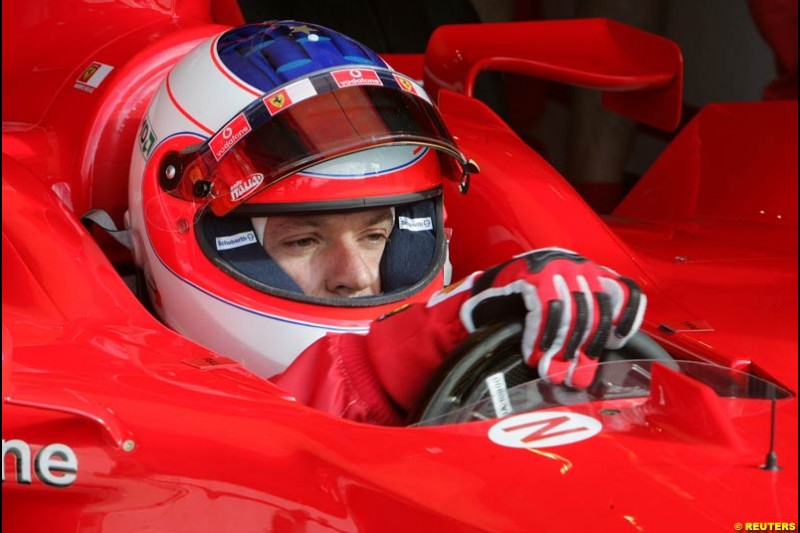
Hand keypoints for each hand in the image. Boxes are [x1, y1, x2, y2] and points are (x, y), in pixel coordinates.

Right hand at [451, 248, 645, 387]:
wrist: (485, 290)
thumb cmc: (524, 303)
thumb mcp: (561, 305)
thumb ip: (584, 317)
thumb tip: (608, 347)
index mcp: (589, 272)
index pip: (623, 291)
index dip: (626, 318)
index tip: (617, 343)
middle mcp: (576, 265)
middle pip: (594, 311)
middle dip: (585, 350)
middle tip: (577, 378)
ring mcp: (554, 266)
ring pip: (570, 313)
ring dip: (561, 349)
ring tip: (552, 373)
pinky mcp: (531, 274)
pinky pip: (544, 310)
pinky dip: (540, 337)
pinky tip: (533, 354)